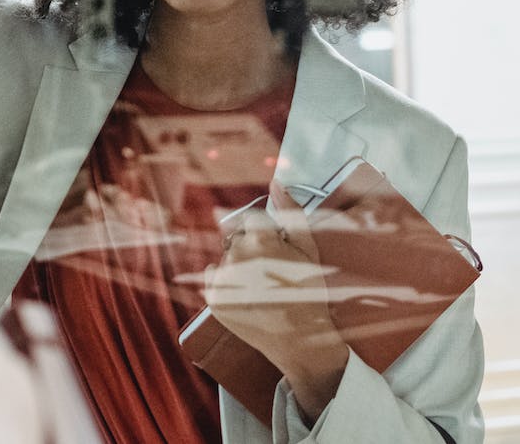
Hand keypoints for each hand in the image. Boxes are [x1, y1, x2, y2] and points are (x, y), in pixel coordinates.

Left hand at [206, 181, 348, 424]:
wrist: (300, 339)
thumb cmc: (308, 292)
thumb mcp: (309, 249)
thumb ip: (291, 212)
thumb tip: (276, 182)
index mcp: (260, 239)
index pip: (252, 219)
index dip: (266, 233)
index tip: (276, 249)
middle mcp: (237, 255)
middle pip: (238, 237)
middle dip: (252, 246)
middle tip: (271, 270)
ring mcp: (223, 278)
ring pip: (227, 256)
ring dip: (239, 264)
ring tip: (261, 286)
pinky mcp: (213, 298)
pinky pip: (214, 275)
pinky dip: (225, 280)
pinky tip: (246, 293)